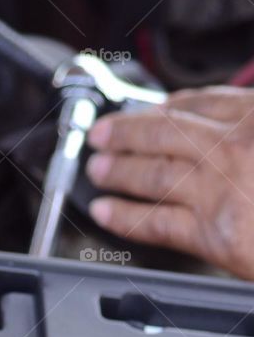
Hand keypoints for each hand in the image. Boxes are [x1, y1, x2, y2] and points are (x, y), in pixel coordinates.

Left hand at [86, 87, 253, 279]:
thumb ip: (249, 130)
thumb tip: (229, 134)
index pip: (202, 102)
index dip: (165, 106)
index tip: (146, 109)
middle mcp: (238, 146)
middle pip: (166, 131)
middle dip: (127, 131)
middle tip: (102, 134)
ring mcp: (223, 188)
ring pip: (155, 173)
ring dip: (119, 169)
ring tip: (96, 168)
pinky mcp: (217, 234)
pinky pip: (158, 222)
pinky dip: (126, 216)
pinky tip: (105, 211)